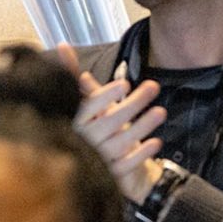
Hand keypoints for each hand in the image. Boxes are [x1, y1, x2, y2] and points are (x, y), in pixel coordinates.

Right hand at [70, 66, 164, 201]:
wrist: (99, 167)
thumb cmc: (96, 127)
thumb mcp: (88, 102)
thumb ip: (76, 78)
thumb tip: (61, 46)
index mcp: (74, 121)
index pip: (87, 107)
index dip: (105, 95)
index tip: (124, 84)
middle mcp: (83, 141)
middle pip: (108, 123)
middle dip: (132, 104)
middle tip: (154, 86)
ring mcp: (96, 160)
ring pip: (120, 143)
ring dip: (142, 127)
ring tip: (160, 112)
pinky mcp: (109, 175)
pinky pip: (126, 165)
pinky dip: (142, 154)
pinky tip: (157, 142)